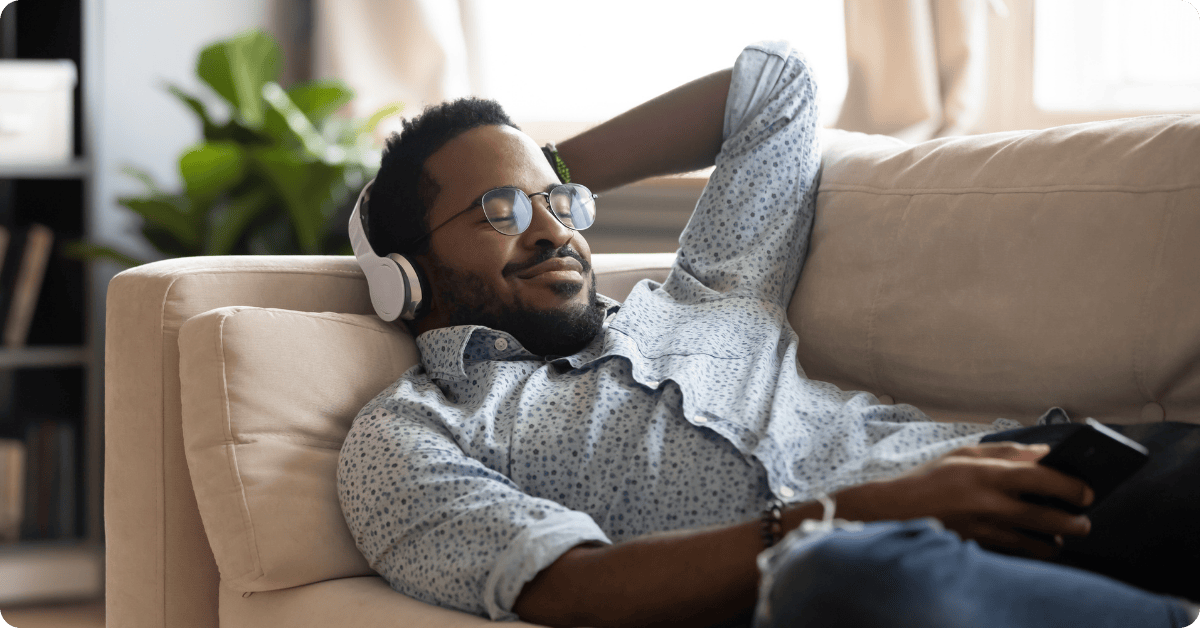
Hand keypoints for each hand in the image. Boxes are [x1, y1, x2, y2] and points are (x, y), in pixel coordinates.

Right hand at [844, 442, 1093, 558]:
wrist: (896, 510)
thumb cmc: (931, 478)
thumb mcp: (965, 454)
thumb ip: (1006, 452)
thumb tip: (1044, 454)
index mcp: (986, 473)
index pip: (1041, 478)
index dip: (1070, 485)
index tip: (1087, 491)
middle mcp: (988, 503)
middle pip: (1046, 517)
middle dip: (1073, 521)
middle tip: (1084, 520)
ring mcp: (984, 528)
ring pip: (1035, 542)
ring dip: (1055, 540)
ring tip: (1062, 534)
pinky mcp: (979, 546)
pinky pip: (1017, 551)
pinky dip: (1032, 548)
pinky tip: (1038, 543)